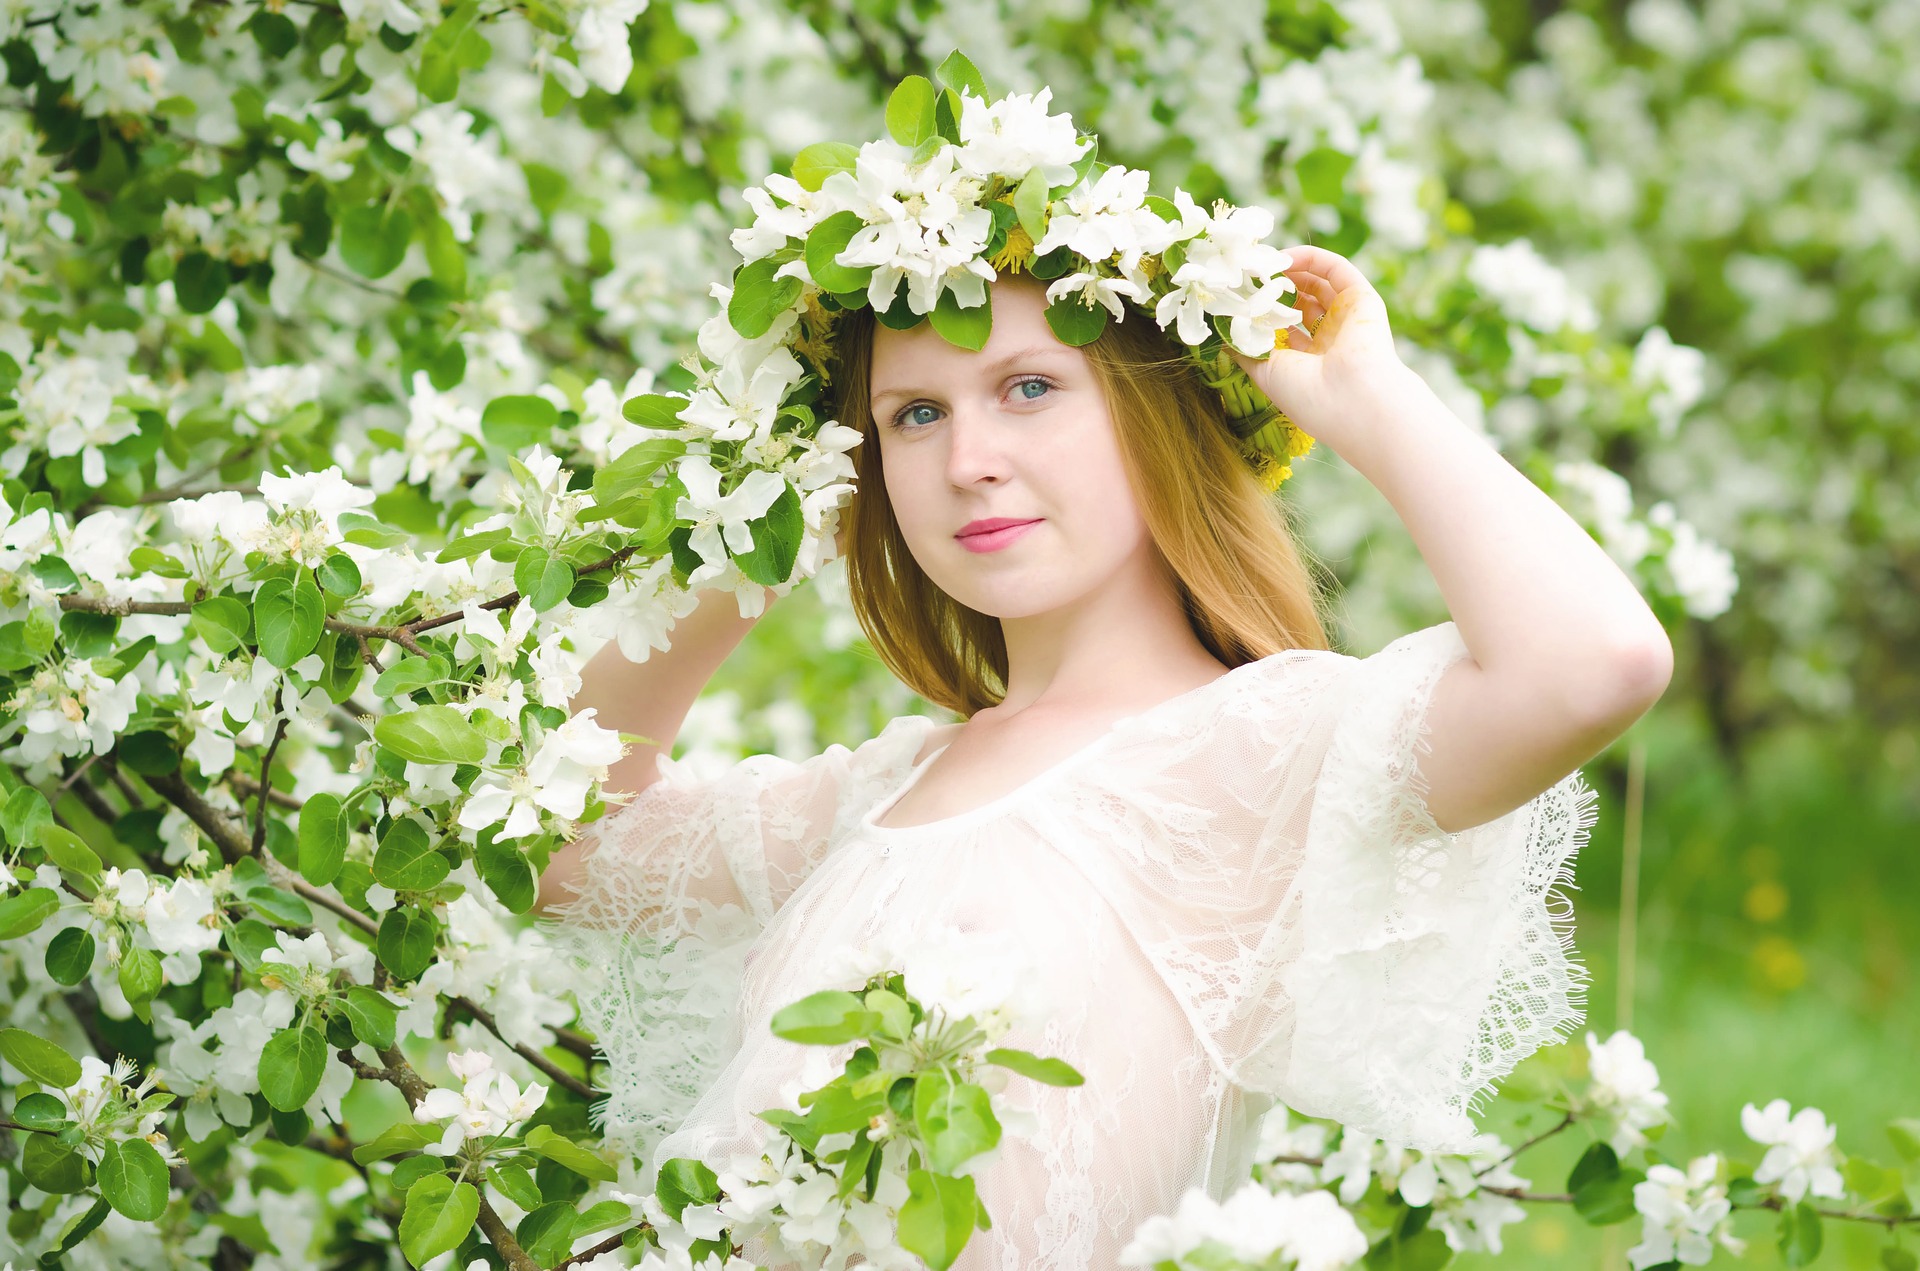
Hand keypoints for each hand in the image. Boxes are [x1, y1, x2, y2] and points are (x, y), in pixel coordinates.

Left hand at [1228, 245, 1409, 447]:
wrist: (1351, 401)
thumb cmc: (1307, 396)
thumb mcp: (1266, 373)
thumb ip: (1245, 351)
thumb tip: (1223, 336)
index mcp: (1312, 360)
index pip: (1287, 326)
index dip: (1265, 309)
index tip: (1240, 298)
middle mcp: (1332, 338)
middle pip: (1302, 300)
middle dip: (1274, 286)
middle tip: (1249, 276)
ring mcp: (1348, 317)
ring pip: (1318, 282)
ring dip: (1290, 270)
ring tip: (1262, 265)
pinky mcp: (1362, 298)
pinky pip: (1336, 269)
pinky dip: (1310, 258)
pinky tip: (1284, 257)